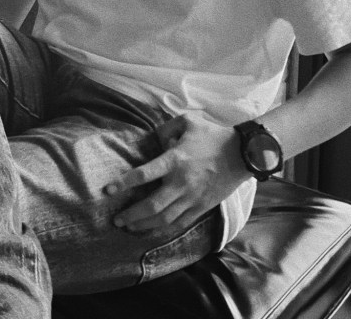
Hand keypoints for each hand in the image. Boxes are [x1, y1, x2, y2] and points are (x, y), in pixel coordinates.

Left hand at [104, 113, 248, 236]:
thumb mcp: (188, 121)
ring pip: (164, 219)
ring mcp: (192, 198)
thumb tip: (154, 140)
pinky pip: (179, 223)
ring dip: (144, 225)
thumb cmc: (213, 135)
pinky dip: (163, 228)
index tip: (107, 191)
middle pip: (151, 206)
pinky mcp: (201, 207)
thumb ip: (166, 129)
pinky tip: (152, 229)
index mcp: (175, 160)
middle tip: (116, 219)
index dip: (123, 183)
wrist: (243, 154)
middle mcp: (181, 182)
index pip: (144, 174)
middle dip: (131, 215)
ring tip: (129, 227)